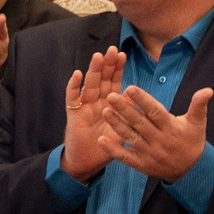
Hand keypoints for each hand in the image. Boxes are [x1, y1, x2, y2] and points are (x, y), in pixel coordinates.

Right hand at [61, 48, 126, 179]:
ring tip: (98, 57)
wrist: (87, 163)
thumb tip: (141, 104)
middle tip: (111, 50)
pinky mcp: (73, 114)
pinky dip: (74, 86)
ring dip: (93, 70)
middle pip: (101, 79)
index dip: (117, 69)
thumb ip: (130, 119)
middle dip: (106, 65)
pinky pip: (72, 97)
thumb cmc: (106, 149)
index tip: (122, 55)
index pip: (114, 82)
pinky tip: (78, 74)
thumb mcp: (123, 133)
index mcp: (110, 104)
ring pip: (89, 84)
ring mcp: (84, 106)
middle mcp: (97, 102)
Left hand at [104, 84, 213, 182]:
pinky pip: (126, 157)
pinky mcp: (142, 165)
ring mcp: (149, 153)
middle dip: (124, 109)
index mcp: (171, 128)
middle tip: (110, 96)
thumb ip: (199, 105)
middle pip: (139, 123)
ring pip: (131, 138)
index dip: (143, 100)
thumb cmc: (192, 140)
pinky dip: (113, 150)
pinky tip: (101, 140)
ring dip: (116, 125)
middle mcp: (159, 140)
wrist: (191, 170)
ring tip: (104, 111)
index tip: (130, 88)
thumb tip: (208, 90)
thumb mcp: (198, 123)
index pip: (155, 112)